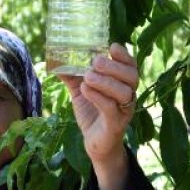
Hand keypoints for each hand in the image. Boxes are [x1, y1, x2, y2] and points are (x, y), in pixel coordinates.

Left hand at [58, 43, 137, 165]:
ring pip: (124, 92)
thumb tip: (57, 61)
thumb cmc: (92, 113)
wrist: (96, 144)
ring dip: (105, 81)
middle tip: (96, 61)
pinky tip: (85, 89)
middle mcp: (128, 96)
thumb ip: (73, 76)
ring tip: (88, 76)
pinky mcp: (116, 124)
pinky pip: (111, 108)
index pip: (131, 65)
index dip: (124, 55)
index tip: (111, 46)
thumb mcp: (81, 92)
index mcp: (123, 84)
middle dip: (114, 66)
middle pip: (131, 76)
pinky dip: (98, 97)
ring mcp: (124, 111)